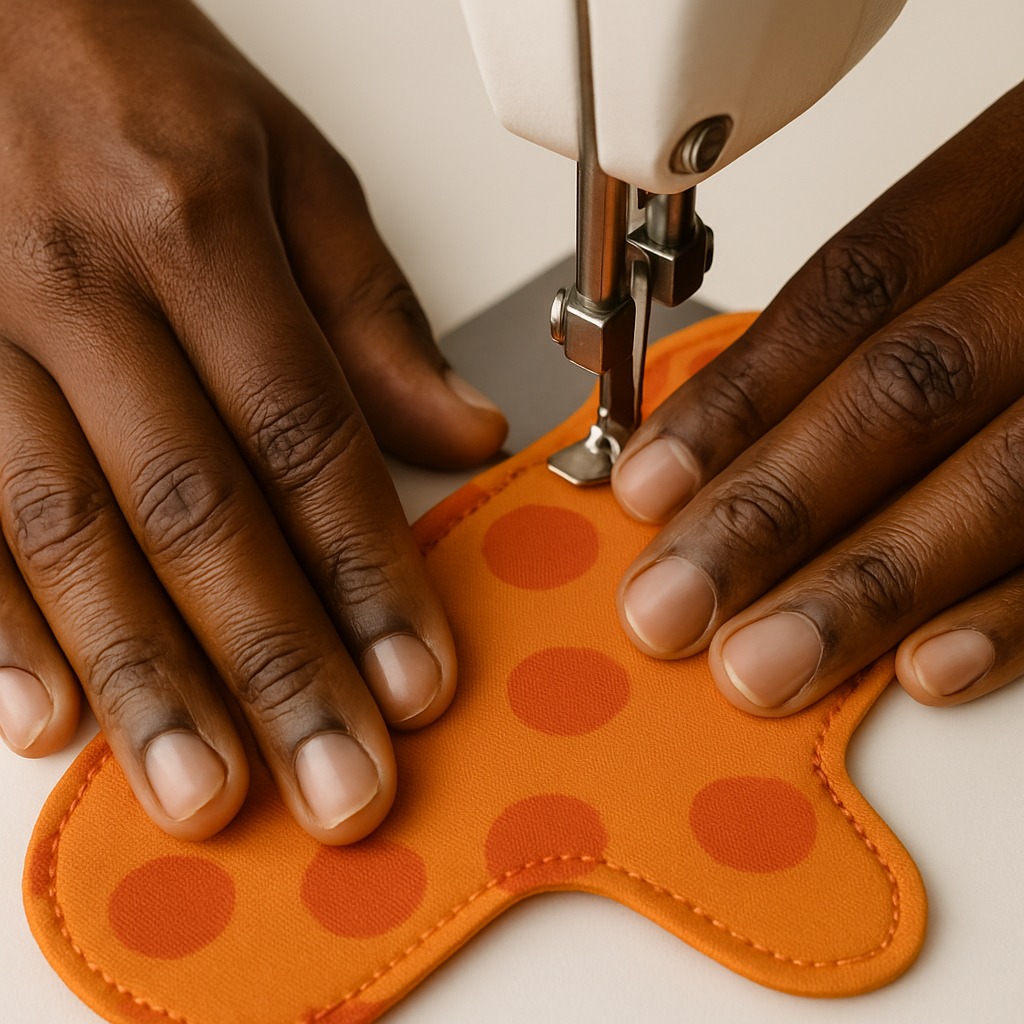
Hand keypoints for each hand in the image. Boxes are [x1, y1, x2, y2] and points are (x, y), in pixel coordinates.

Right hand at [0, 0, 506, 841]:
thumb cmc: (136, 82)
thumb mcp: (289, 165)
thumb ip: (373, 313)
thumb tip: (464, 433)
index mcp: (194, 231)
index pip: (307, 436)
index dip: (367, 570)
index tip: (415, 680)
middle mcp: (80, 291)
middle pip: (197, 510)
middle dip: (272, 664)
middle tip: (333, 784)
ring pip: (68, 533)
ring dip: (145, 677)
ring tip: (205, 789)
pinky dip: (1, 627)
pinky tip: (51, 721)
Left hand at [612, 81, 1023, 714]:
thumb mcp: (983, 237)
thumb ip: (871, 328)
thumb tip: (716, 447)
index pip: (854, 290)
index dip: (739, 396)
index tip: (648, 488)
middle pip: (907, 391)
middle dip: (773, 513)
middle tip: (670, 607)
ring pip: (1004, 482)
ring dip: (866, 587)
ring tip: (762, 663)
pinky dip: (1014, 616)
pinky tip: (921, 670)